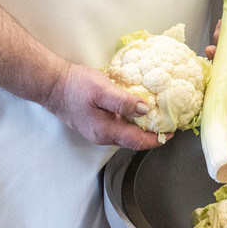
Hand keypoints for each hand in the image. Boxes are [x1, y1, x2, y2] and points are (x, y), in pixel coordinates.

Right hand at [45, 64, 164, 150]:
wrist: (53, 86)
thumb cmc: (76, 87)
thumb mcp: (102, 89)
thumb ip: (123, 101)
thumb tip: (145, 109)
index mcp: (106, 131)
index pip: (138, 141)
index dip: (157, 139)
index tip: (172, 132)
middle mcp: (103, 136)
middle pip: (133, 141)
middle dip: (152, 135)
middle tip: (168, 123)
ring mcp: (98, 131)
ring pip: (126, 135)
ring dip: (142, 128)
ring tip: (157, 117)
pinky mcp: (96, 124)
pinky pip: (119, 127)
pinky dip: (132, 122)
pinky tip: (137, 110)